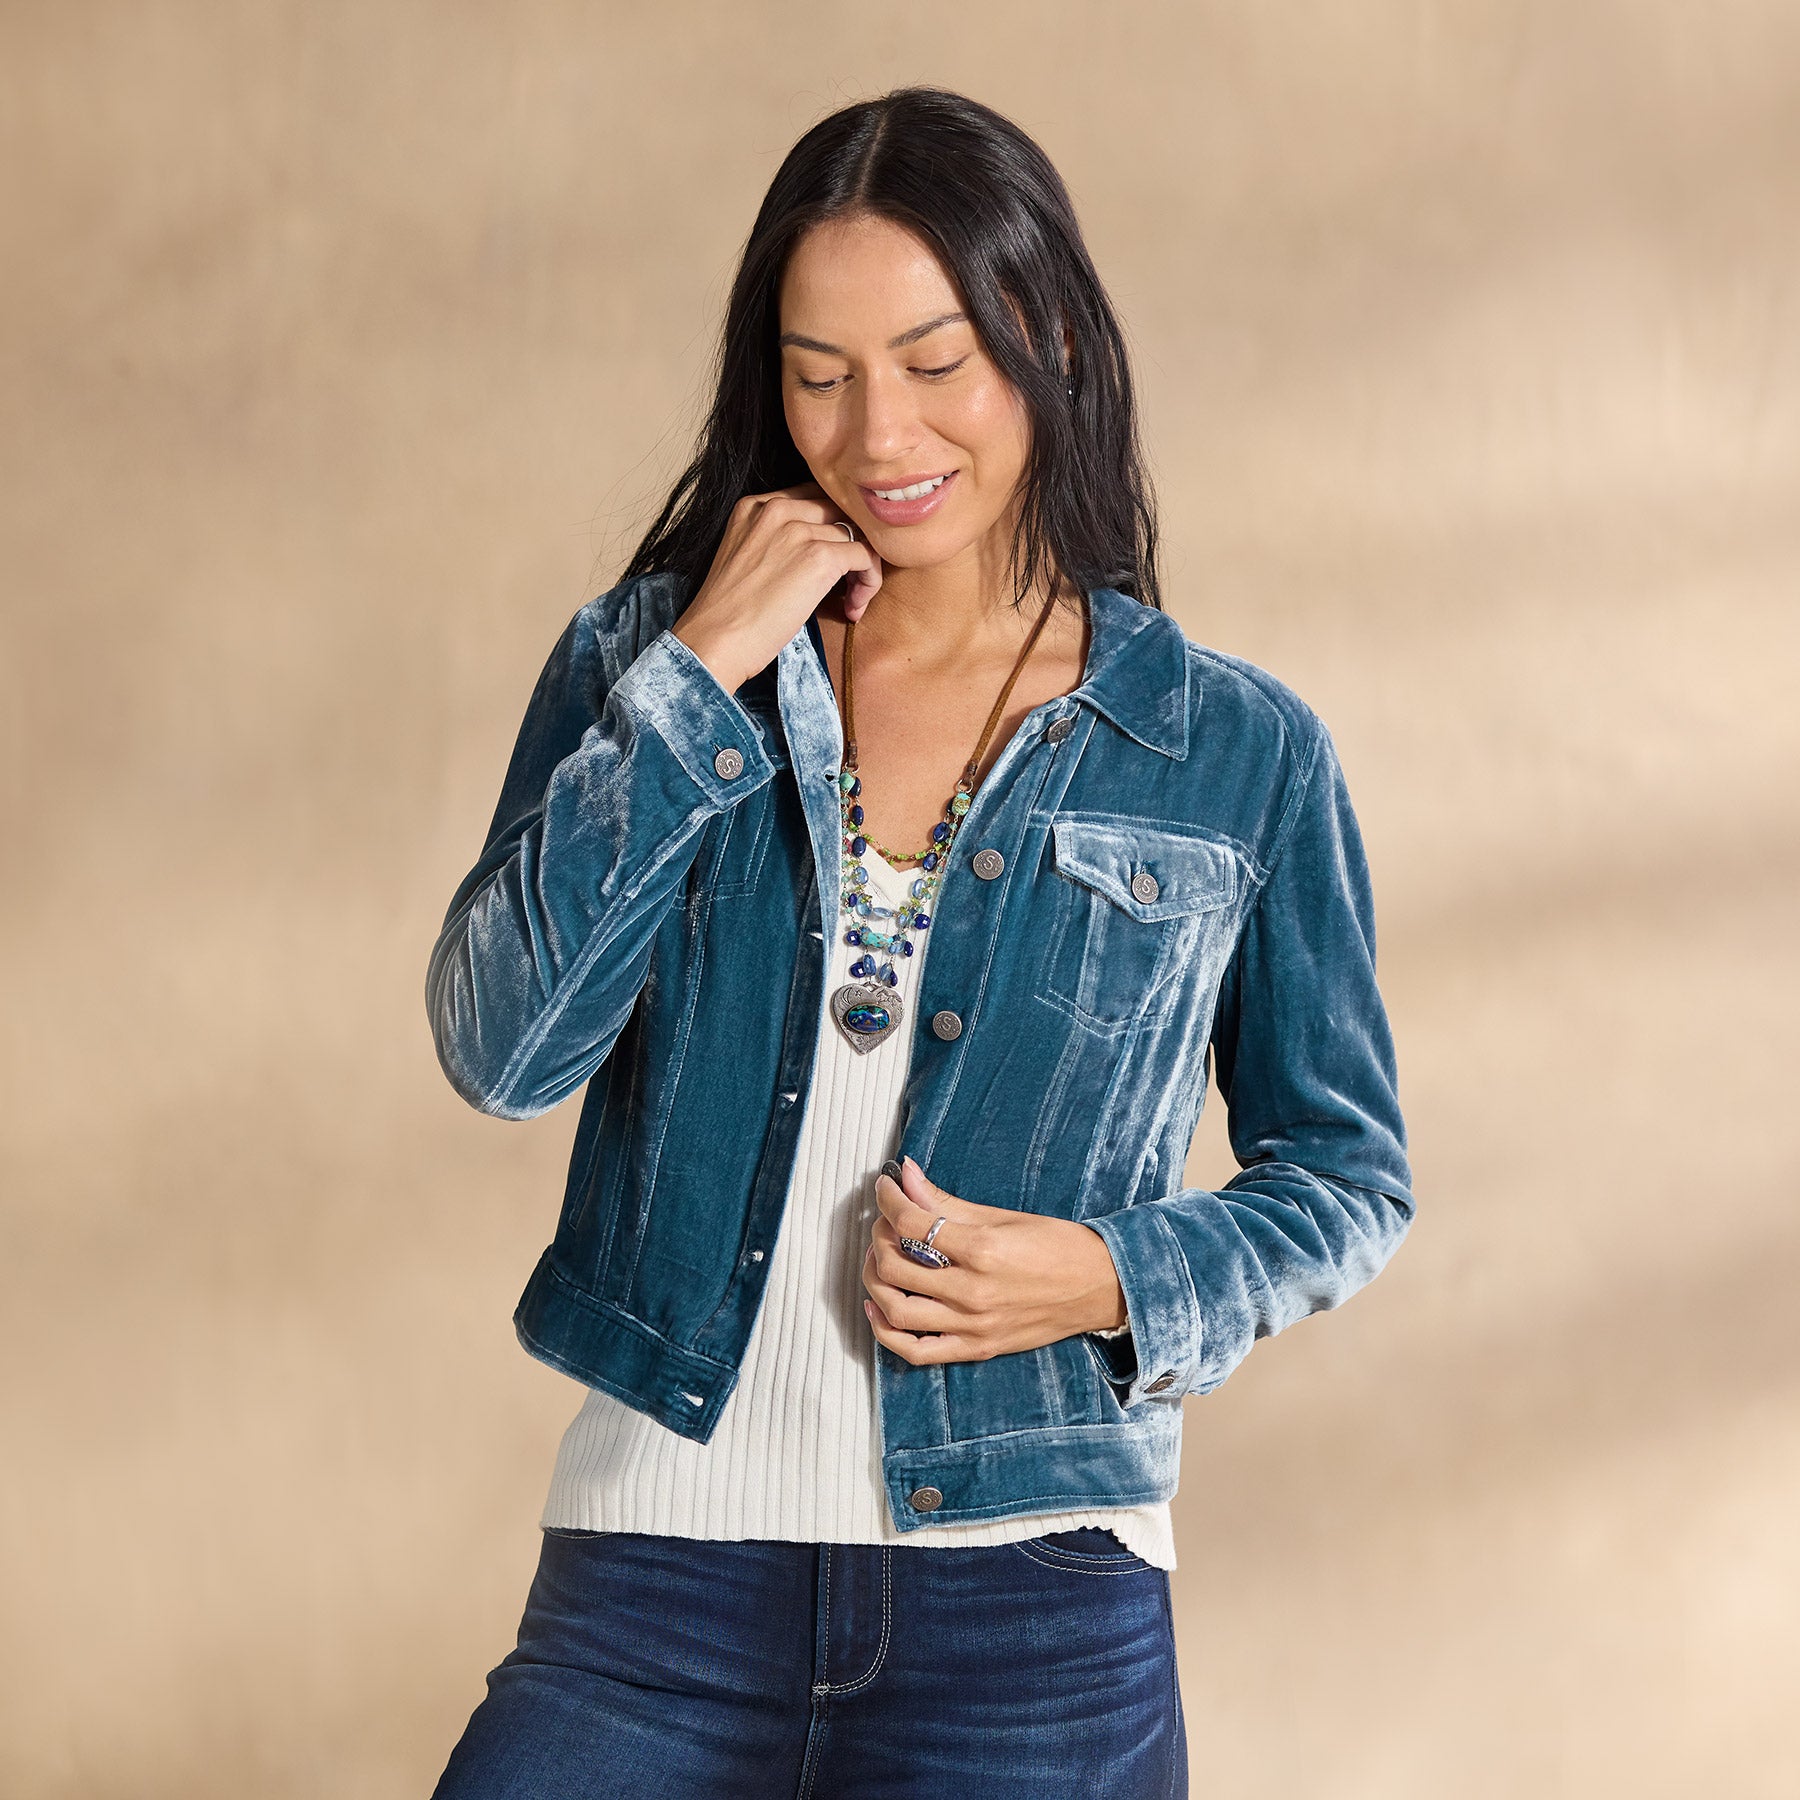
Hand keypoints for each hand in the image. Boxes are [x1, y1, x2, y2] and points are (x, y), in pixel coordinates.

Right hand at [670, 480, 881, 691]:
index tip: (834, 562)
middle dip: (852, 545)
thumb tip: (819, 552)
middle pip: (839, 511)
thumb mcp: (745, 558)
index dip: (833, 528)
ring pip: (858, 534)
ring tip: (851, 602)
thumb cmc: (728, 615)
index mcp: (754, 506)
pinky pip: (866, 556)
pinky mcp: (819, 558)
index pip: (814, 498)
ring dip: (863, 570)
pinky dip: (869, 583)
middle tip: (849, 584)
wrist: (714, 641)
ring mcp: (799, 531)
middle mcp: (777, 509)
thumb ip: (776, 542)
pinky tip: (853, 607)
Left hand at [860, 1156, 1128, 1365]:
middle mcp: (974, 1292)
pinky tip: (878, 1308)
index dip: (888, 1200)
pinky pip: (917, 1351)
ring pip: (897, 1311)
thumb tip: (906, 1174)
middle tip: (883, 1222)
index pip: (911, 1223)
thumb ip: (947, 1201)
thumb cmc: (1058, 1246)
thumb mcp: (1003, 1216)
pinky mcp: (977, 1349)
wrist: (1100, 1288)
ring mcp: (974, 1326)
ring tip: (878, 1260)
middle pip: (896, 1267)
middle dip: (877, 1238)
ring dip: (875, 1282)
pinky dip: (887, 1332)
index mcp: (983, 1250)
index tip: (884, 1188)